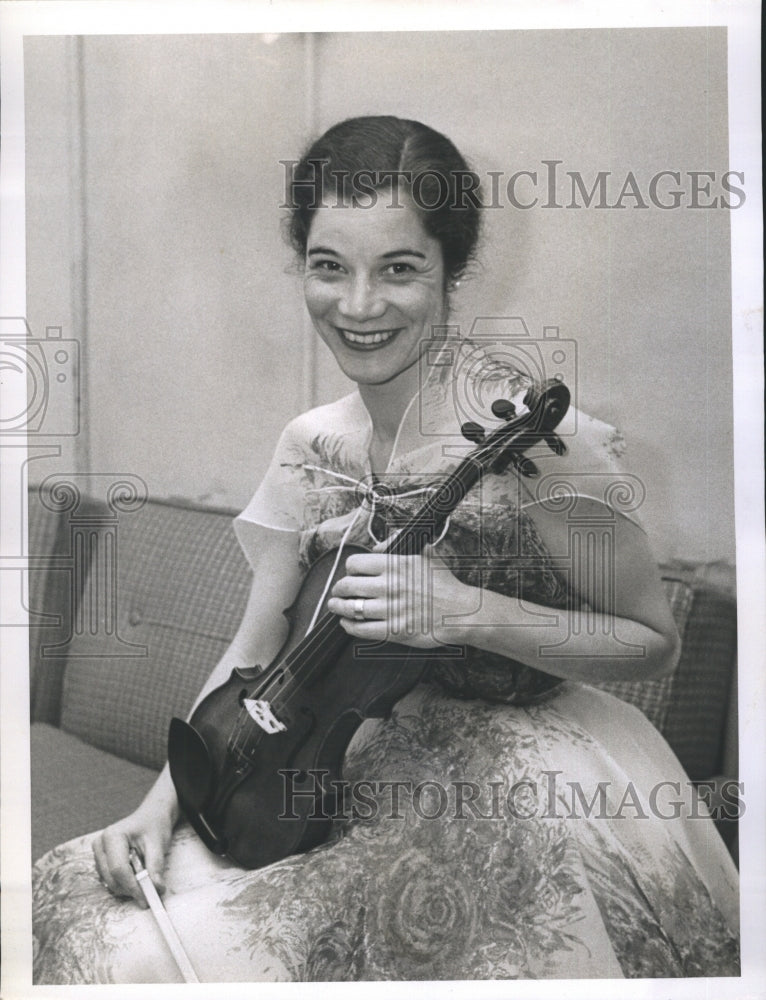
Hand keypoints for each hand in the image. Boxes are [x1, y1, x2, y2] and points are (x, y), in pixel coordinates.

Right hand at [92, 795, 174, 906]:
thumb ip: (155, 867)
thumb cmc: (154, 826)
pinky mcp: (101, 861)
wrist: (151, 816)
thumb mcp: (158, 844)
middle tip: (151, 893)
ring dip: (128, 886)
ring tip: (146, 877)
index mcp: (113, 836)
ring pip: (110, 882)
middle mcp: (100, 844)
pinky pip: (110, 879)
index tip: (147, 898)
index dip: (132, 886)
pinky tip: (136, 874)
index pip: (118, 868)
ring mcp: (98, 853)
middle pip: (112, 878)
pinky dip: (125, 883)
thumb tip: (156, 889)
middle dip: (131, 888)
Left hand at [327, 544, 475, 648]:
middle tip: (338, 591)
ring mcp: (391, 609)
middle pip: (348, 586)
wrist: (462, 612)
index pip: (356, 564)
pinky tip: (347, 623)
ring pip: (351, 608)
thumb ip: (403, 545)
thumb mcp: (427, 556)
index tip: (350, 573)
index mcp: (396, 565)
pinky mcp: (394, 630)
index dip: (349, 568)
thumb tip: (380, 545)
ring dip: (338, 607)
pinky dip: (349, 626)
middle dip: (339, 589)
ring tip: (335, 606)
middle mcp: (390, 586)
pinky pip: (362, 630)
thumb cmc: (445, 584)